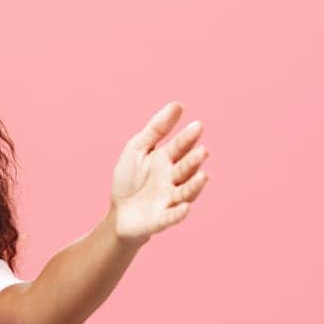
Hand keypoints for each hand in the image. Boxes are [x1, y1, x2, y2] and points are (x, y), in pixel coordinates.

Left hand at [110, 101, 210, 245]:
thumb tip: (178, 104)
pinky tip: (184, 207)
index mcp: (167, 160)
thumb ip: (156, 128)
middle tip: (202, 151)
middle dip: (194, 160)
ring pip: (185, 191)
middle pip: (186, 168)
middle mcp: (173, 179)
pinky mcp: (162, 219)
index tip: (197, 126)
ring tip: (203, 176)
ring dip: (195, 185)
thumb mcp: (138, 148)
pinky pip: (172, 216)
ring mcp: (169, 199)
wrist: (119, 213)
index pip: (180, 146)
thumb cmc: (129, 179)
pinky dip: (179, 213)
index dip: (188, 138)